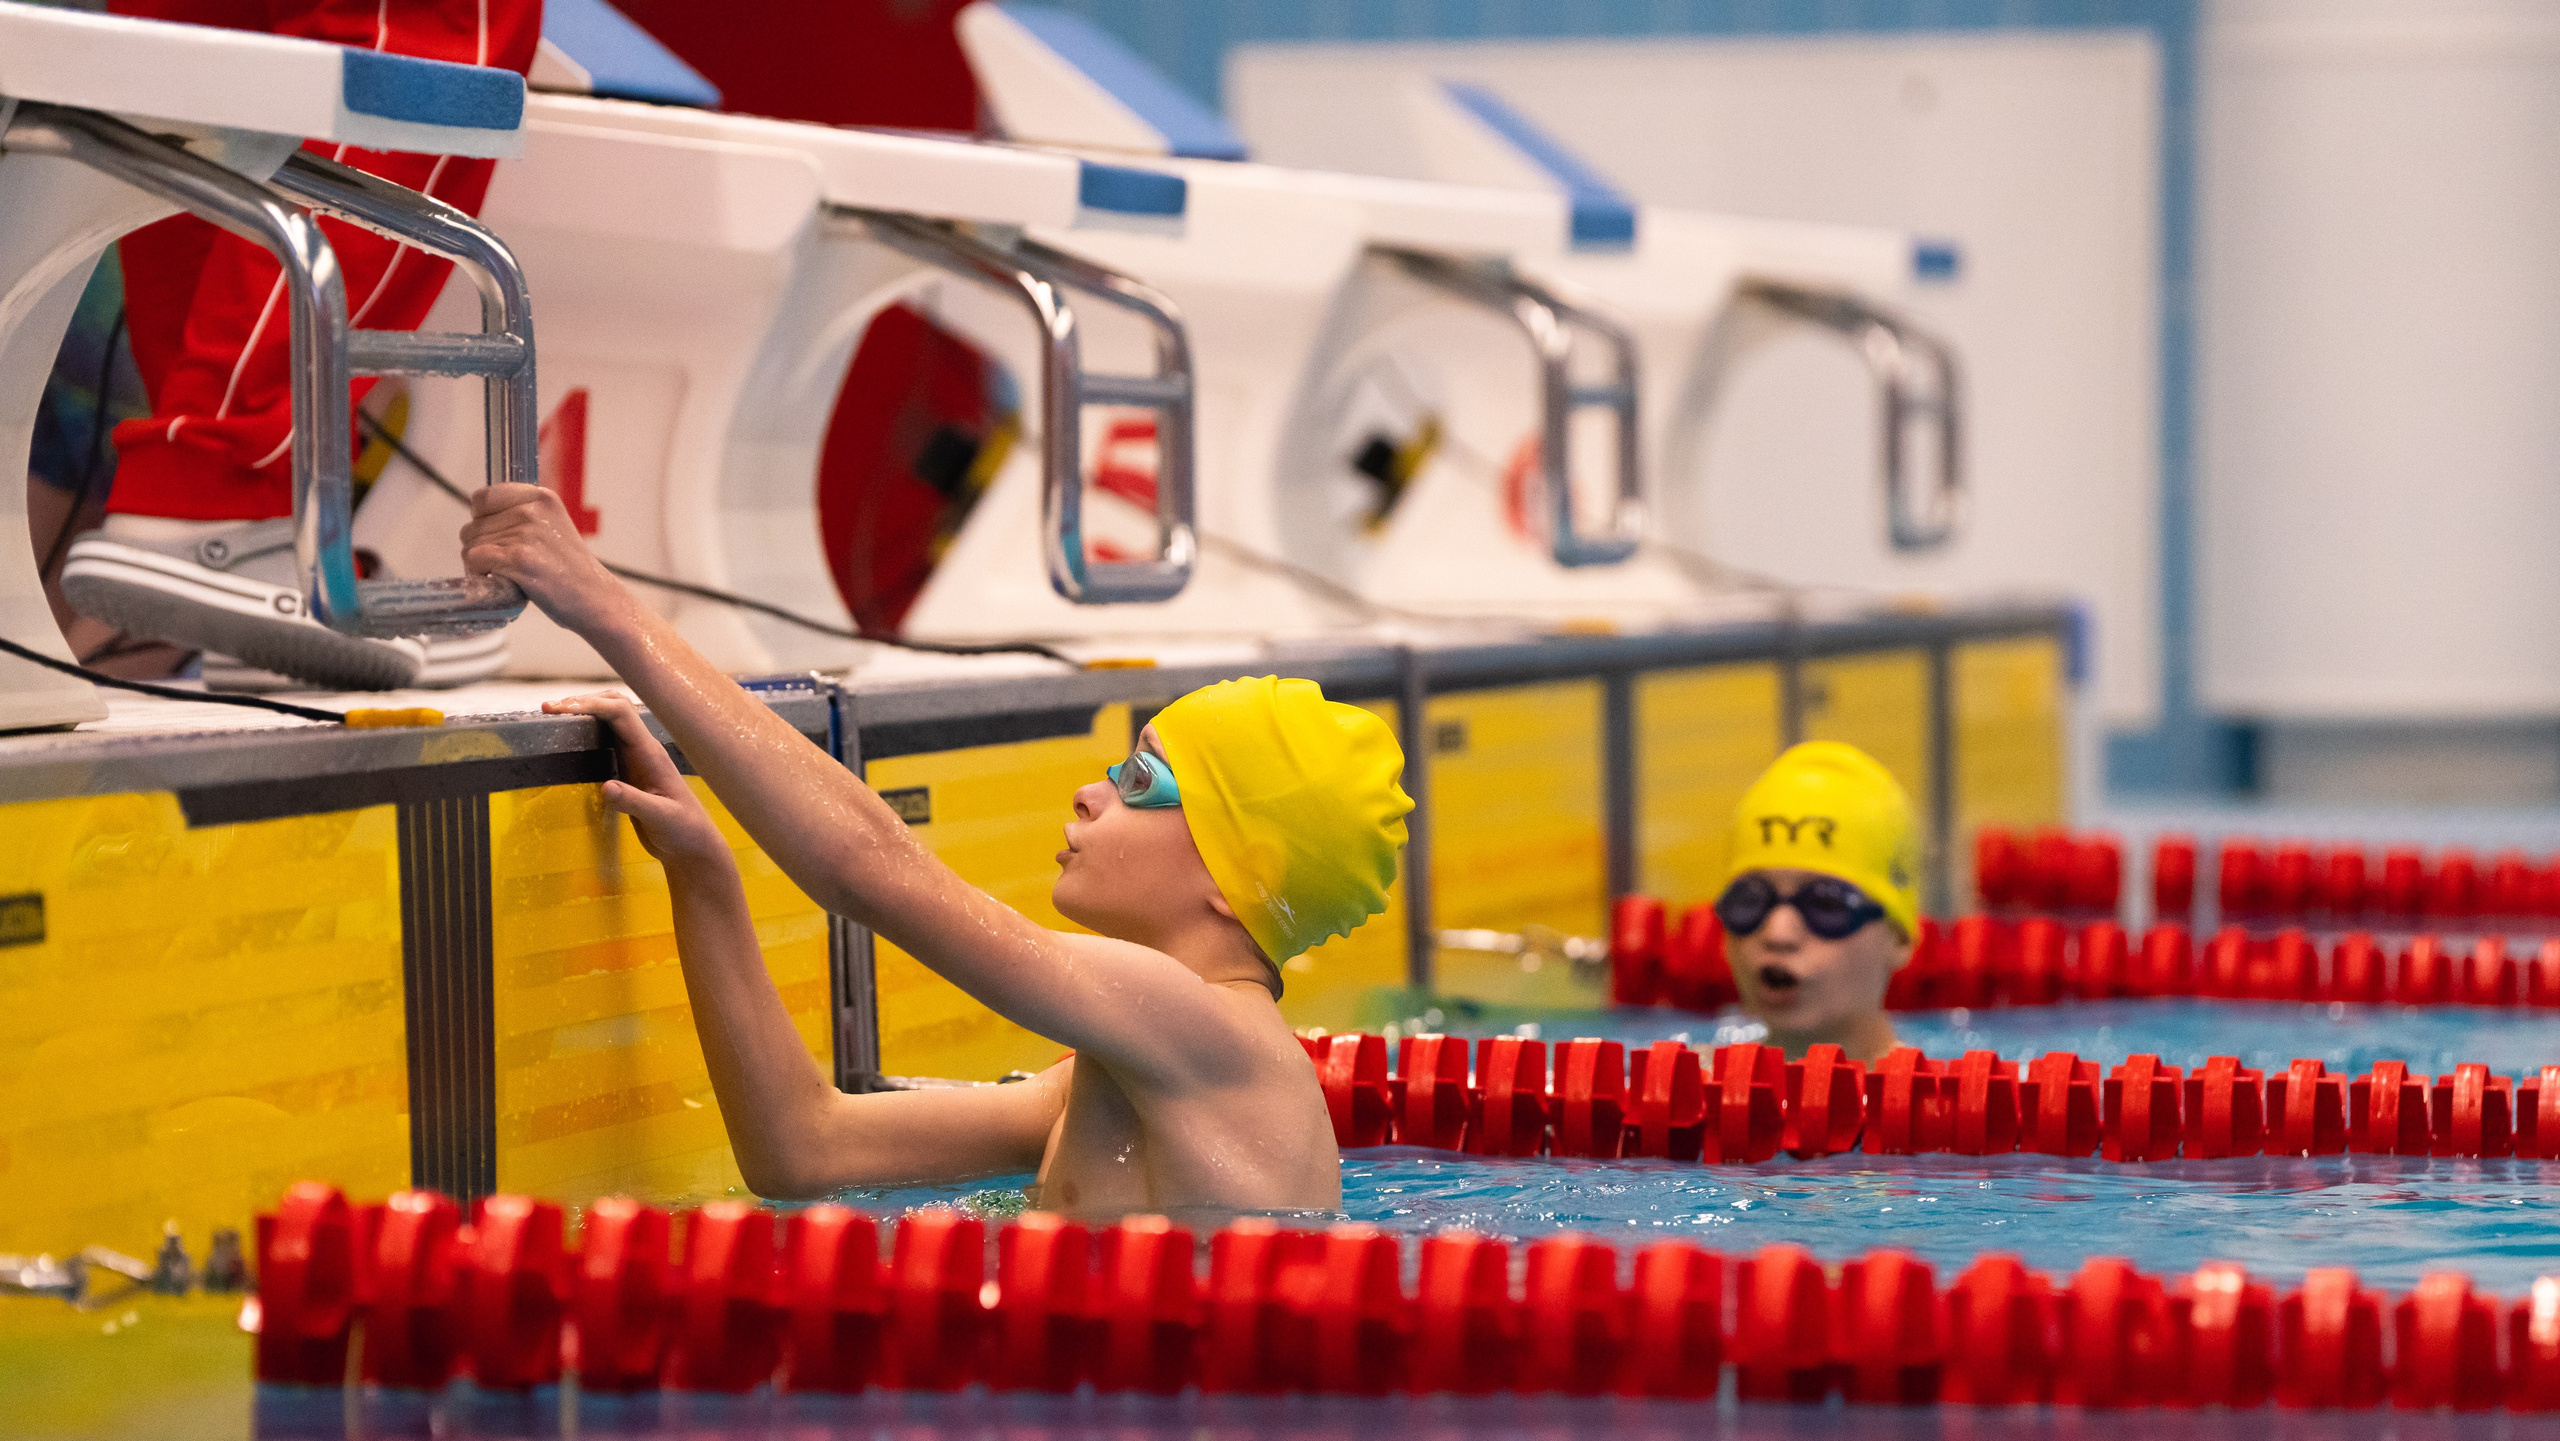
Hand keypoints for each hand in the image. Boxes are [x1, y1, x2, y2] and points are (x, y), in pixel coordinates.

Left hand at [461, 484, 628, 636]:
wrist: (595, 597)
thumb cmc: (569, 567)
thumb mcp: (552, 525)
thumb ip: (521, 513)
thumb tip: (477, 515)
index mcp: (541, 496)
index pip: (483, 498)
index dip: (481, 520)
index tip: (497, 538)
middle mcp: (532, 510)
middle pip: (473, 525)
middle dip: (481, 547)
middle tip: (506, 563)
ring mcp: (526, 534)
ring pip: (470, 544)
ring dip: (480, 564)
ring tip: (508, 574)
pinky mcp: (519, 559)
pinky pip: (474, 560)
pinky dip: (479, 574)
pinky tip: (501, 581)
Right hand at [546, 692, 734, 871]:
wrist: (691, 845)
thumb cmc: (683, 830)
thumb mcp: (660, 818)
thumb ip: (634, 802)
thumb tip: (607, 787)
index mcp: (649, 753)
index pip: (620, 713)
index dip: (591, 705)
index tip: (560, 709)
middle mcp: (642, 749)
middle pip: (614, 707)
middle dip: (582, 702)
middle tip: (549, 709)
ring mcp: (634, 758)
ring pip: (609, 721)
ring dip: (583, 713)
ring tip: (553, 717)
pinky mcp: (627, 771)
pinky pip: (605, 742)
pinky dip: (586, 733)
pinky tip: (569, 739)